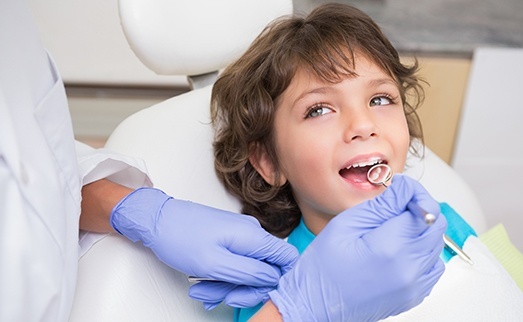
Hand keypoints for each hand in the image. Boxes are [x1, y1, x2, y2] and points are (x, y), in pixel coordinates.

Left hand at [110, 187, 298, 307]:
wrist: (156, 221)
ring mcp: (239, 237)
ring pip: (246, 271)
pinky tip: (202, 284)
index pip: (287, 258)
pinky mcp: (228, 240)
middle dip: (244, 289)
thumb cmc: (180, 237)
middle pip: (265, 271)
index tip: (259, 293)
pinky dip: (220, 278)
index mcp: (253, 236)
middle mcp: (250, 234)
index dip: (280, 280)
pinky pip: (233, 265)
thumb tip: (273, 279)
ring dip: (226, 287)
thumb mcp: (216, 264)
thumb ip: (250, 273)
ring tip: (202, 290)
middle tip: (222, 297)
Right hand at [269, 174, 446, 321]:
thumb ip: (381, 205)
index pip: (425, 209)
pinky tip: (397, 250)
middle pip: (436, 226)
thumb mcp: (346, 224)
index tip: (400, 191)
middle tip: (394, 207)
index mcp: (390, 248)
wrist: (315, 305)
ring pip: (436, 245)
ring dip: (420, 231)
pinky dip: (420, 252)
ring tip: (391, 230)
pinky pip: (432, 266)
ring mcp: (413, 286)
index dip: (414, 193)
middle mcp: (408, 269)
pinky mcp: (413, 295)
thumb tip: (405, 188)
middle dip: (419, 209)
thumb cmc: (323, 268)